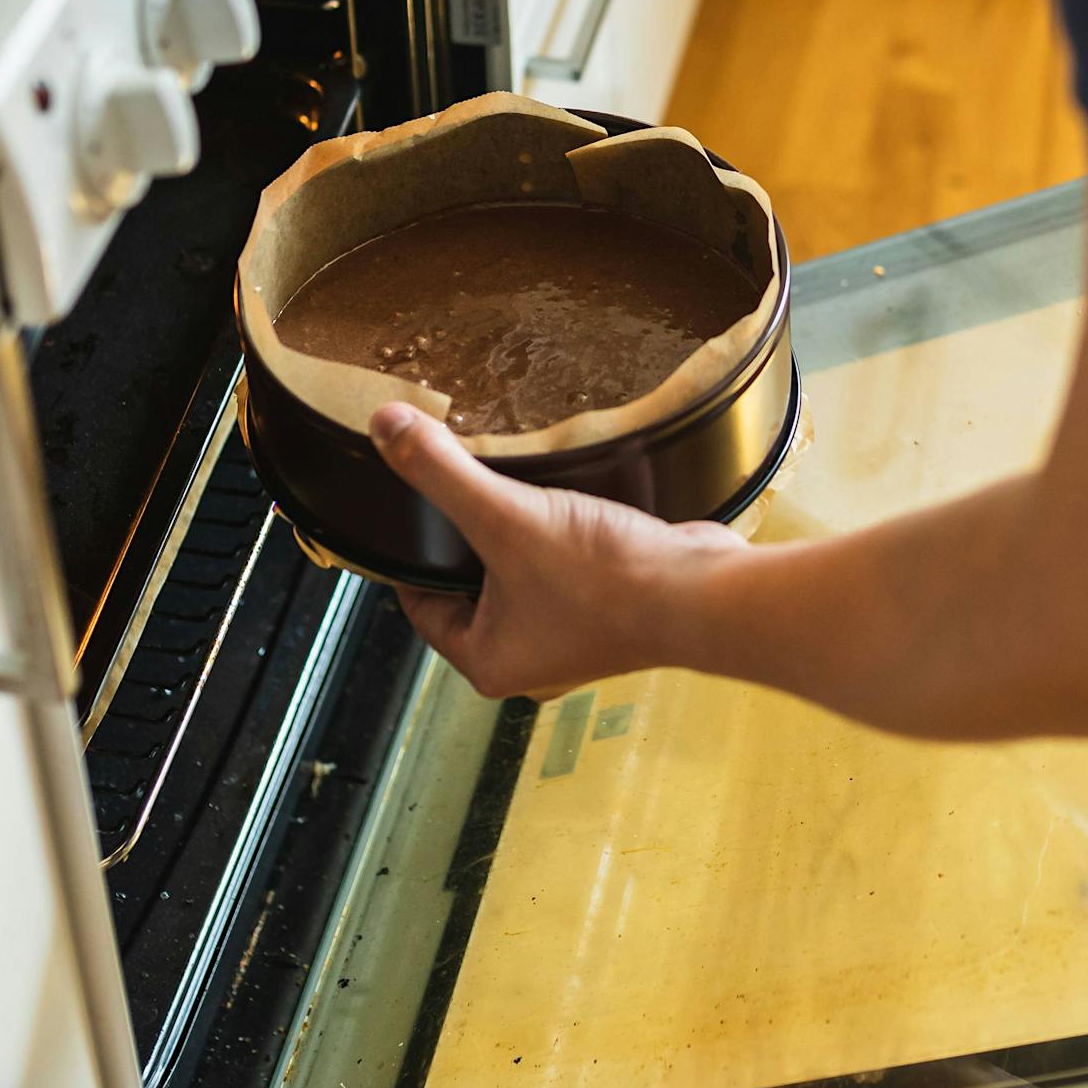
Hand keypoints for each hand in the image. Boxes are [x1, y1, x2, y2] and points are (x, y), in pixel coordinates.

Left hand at [368, 402, 748, 698]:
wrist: (701, 593)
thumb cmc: (606, 581)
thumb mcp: (507, 518)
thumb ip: (443, 474)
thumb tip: (386, 427)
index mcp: (488, 660)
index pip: (421, 605)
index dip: (411, 554)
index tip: (411, 508)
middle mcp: (528, 657)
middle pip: (471, 586)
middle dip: (469, 538)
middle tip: (463, 488)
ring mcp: (572, 633)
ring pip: (520, 572)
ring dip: (517, 532)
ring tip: (513, 488)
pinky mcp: (609, 605)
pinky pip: (563, 565)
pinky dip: (559, 534)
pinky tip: (564, 499)